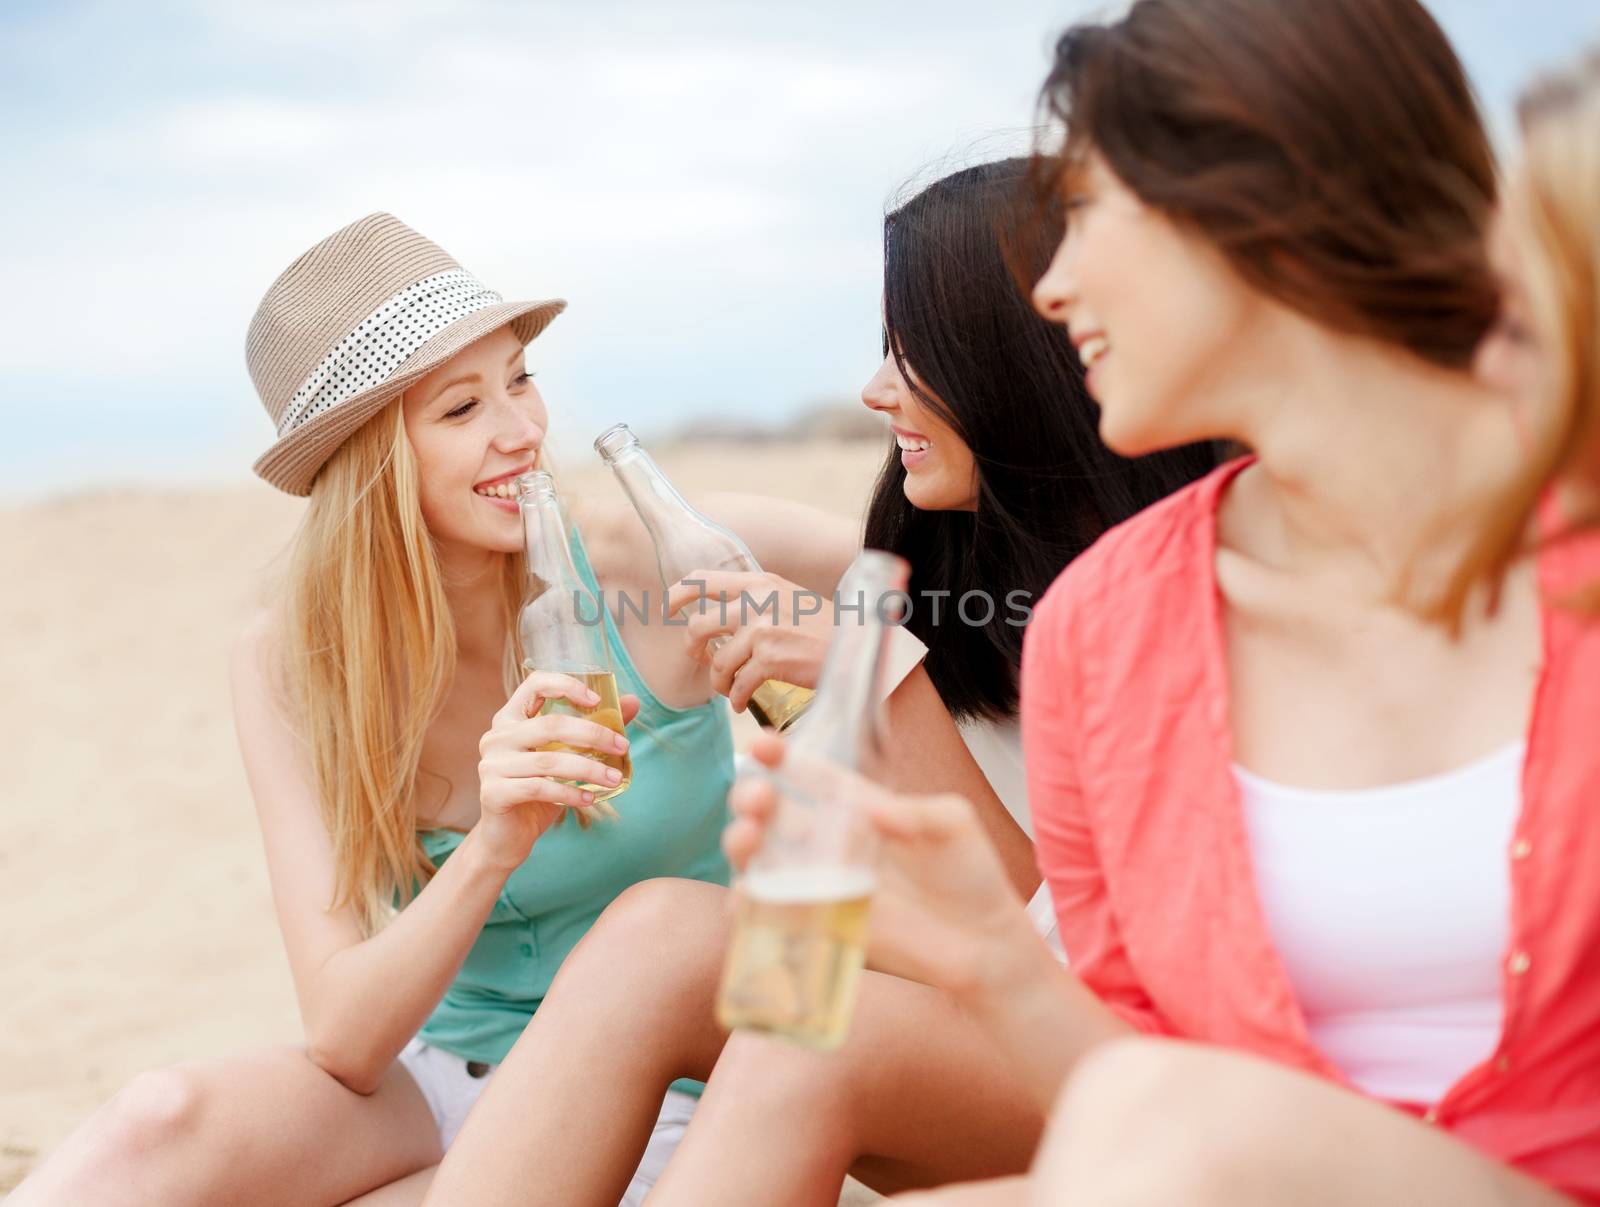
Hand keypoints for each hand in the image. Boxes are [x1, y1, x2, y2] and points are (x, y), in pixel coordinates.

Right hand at [474, 671, 639, 871]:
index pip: (535, 684)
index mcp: (511, 718)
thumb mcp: (566, 757)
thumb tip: (632, 701)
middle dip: (593, 734)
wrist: (506, 837)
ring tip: (614, 779)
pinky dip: (569, 793)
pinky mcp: (493, 793)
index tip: (597, 701)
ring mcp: (491, 764)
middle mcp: (497, 736)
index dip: (566, 685)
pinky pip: (539, 788)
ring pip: (549, 760)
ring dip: (589, 769)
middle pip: (550, 725)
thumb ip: (594, 729)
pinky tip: (590, 799)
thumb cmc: (538, 791)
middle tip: (622, 746)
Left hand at [665, 570, 831, 712]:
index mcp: (759, 582)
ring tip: (729, 689)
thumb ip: (756, 599)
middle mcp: (757, 601)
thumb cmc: (824, 628)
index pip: (702, 579)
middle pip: (698, 626)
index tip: (668, 610)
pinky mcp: (769, 660)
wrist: (856, 646)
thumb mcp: (788, 597)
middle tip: (704, 659)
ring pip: (717, 663)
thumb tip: (719, 616)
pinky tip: (742, 702)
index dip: (678, 595)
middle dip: (694, 649)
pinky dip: (735, 698)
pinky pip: (737, 684)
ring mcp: (762, 631)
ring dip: (718, 682)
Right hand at [724, 735, 1035, 996]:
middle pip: (775, 813)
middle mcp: (833, 842)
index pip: (811, 776)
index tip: (762, 743)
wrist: (985, 942)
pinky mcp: (821, 926)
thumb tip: (874, 812)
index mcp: (860, 808)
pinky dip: (748, 904)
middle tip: (757, 798)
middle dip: (753, 798)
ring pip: (762, 859)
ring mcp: (823, 884)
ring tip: (746, 837)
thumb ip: (919, 811)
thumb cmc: (972, 876)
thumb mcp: (953, 824)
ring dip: (741, 842)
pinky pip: (771, 914)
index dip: (783, 757)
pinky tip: (745, 894)